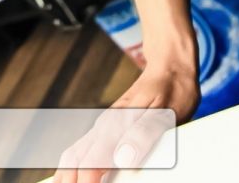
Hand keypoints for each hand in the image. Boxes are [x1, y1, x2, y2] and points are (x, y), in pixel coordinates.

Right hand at [51, 61, 199, 182]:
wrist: (170, 68)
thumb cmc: (171, 91)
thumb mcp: (164, 114)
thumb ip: (143, 135)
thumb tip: (123, 159)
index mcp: (116, 125)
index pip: (91, 162)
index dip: (86, 182)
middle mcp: (105, 125)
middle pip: (75, 158)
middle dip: (67, 179)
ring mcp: (105, 126)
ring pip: (76, 152)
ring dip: (66, 173)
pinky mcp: (109, 128)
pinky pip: (83, 147)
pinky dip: (73, 163)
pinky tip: (72, 174)